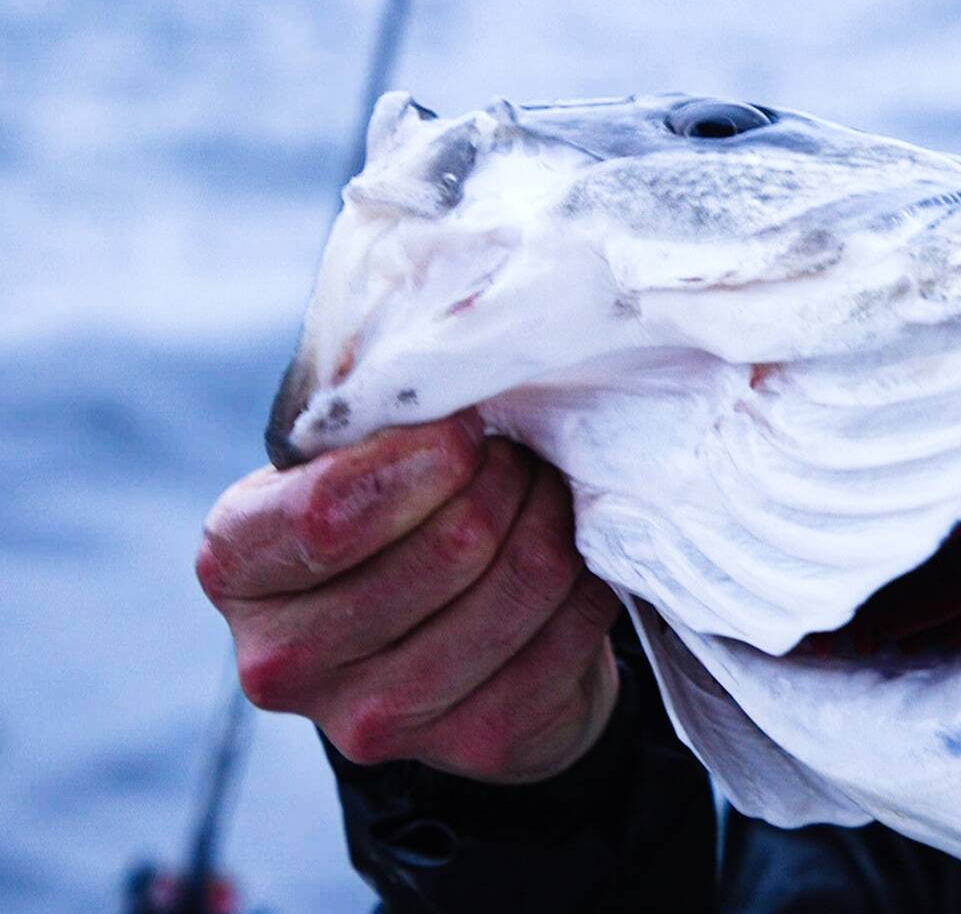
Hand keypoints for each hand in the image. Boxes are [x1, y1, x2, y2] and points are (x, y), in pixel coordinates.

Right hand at [196, 411, 622, 783]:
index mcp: (233, 566)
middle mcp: (283, 660)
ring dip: (553, 519)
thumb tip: (450, 356)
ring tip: (547, 494)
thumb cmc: (384, 526)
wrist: (435, 653)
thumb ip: (369, 418)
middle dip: (505, 478)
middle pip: (447, 546)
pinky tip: (573, 559)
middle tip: (519, 456)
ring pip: (518, 584)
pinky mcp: (474, 745)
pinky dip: (586, 580)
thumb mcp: (344, 462)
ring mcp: (375, 719)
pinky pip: (566, 631)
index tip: (465, 427)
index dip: (422, 458)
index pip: (330, 511)